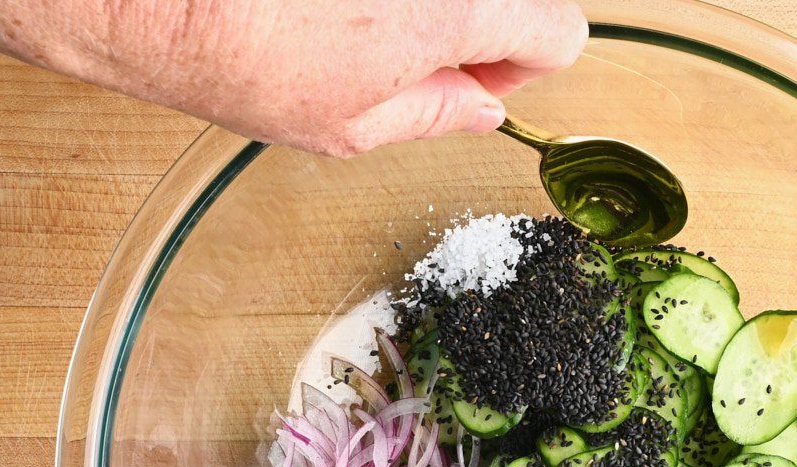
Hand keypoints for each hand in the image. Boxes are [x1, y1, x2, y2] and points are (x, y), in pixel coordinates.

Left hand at [0, 0, 586, 155]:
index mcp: (460, 9)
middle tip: (402, 52)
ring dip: (420, 4)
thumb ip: (436, 114)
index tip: (471, 80)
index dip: (520, 67)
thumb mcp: (349, 124)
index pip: (561, 33)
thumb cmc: (236, 52)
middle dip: (472, 26)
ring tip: (347, 16)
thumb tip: (479, 109)